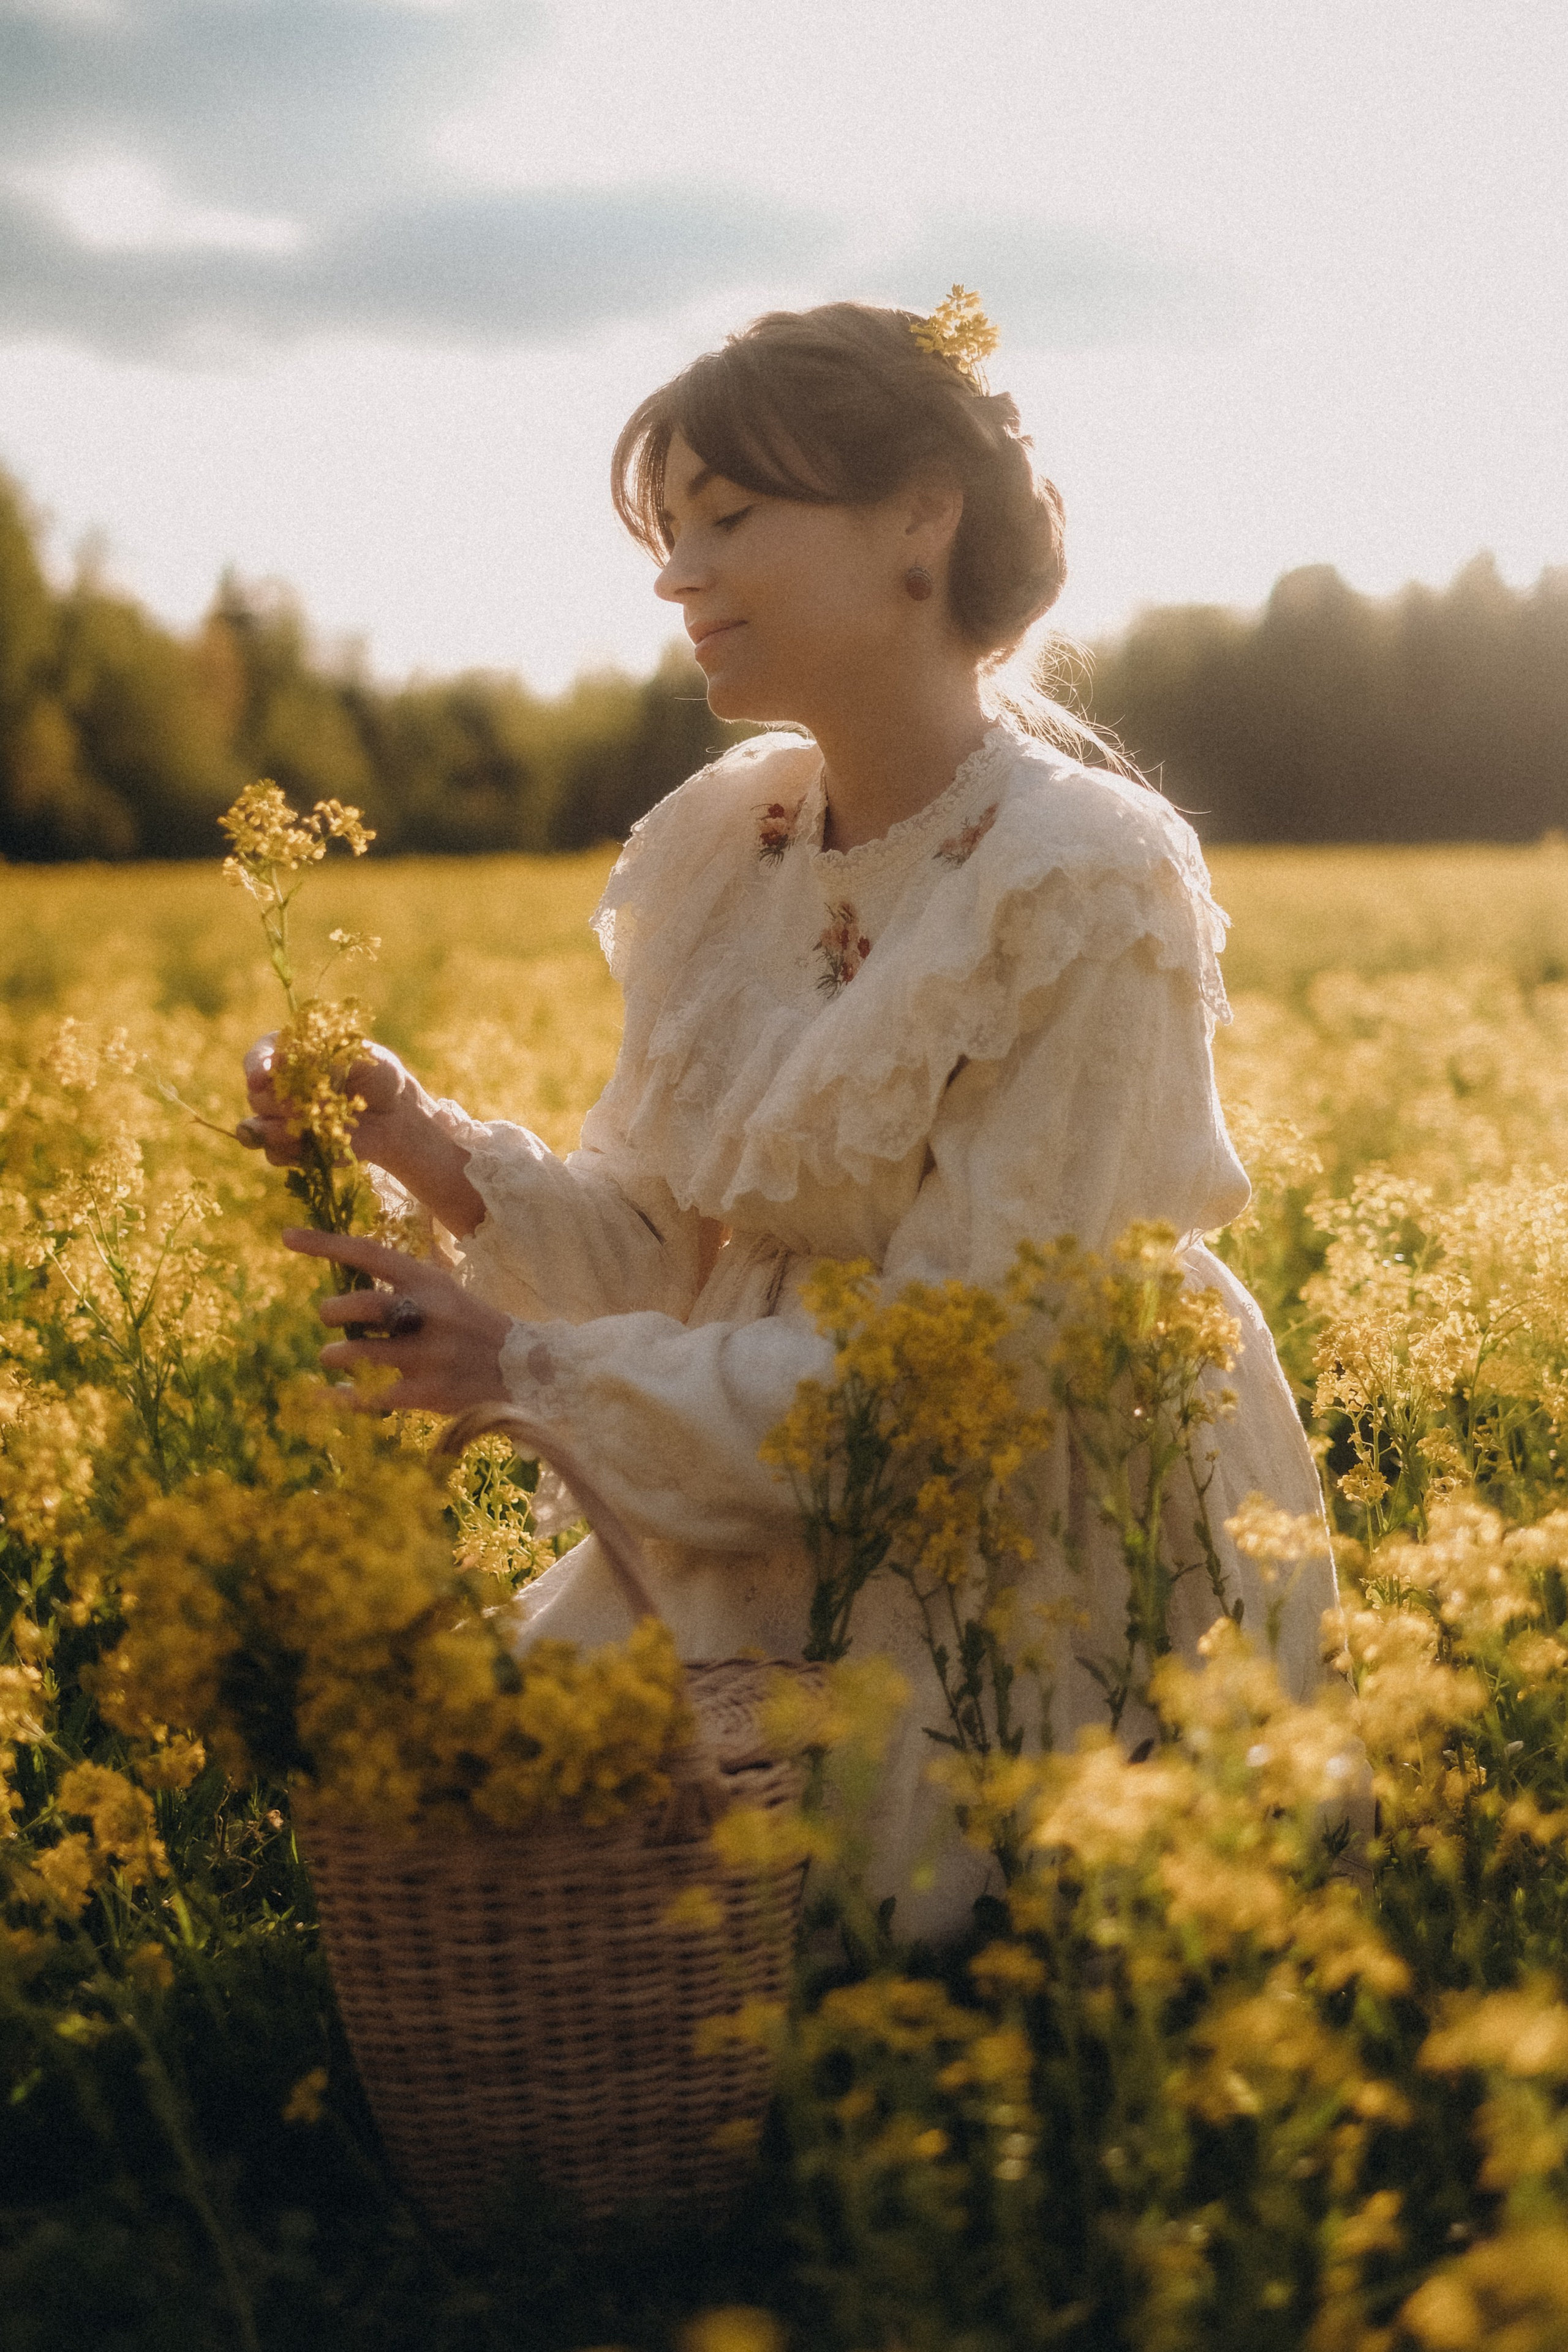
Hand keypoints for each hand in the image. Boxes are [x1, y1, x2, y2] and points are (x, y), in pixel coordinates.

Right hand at [240, 1037, 483, 1235]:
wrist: (396, 1116)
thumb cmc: (380, 1077)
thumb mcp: (364, 1057)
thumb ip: (331, 1057)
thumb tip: (296, 1062)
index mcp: (293, 1055)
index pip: (260, 1055)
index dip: (257, 1065)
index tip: (264, 1074)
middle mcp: (280, 1086)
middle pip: (256, 1096)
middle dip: (276, 1102)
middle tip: (306, 1106)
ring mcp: (283, 1119)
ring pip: (257, 1127)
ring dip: (276, 1130)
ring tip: (307, 1128)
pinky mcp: (293, 1147)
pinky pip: (273, 1154)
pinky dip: (287, 1152)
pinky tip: (308, 1147)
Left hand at [283, 1228, 512, 1414]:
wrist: (528, 1370)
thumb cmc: (475, 1328)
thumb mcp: (447, 1293)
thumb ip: (406, 1285)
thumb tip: (353, 1280)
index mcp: (431, 1282)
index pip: (371, 1255)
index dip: (326, 1245)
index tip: (287, 1236)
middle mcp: (429, 1315)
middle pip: (366, 1305)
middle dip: (334, 1310)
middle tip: (326, 1316)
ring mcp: (429, 1356)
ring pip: (364, 1352)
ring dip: (337, 1354)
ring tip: (329, 1356)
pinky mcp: (428, 1394)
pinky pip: (373, 1397)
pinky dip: (346, 1398)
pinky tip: (331, 1396)